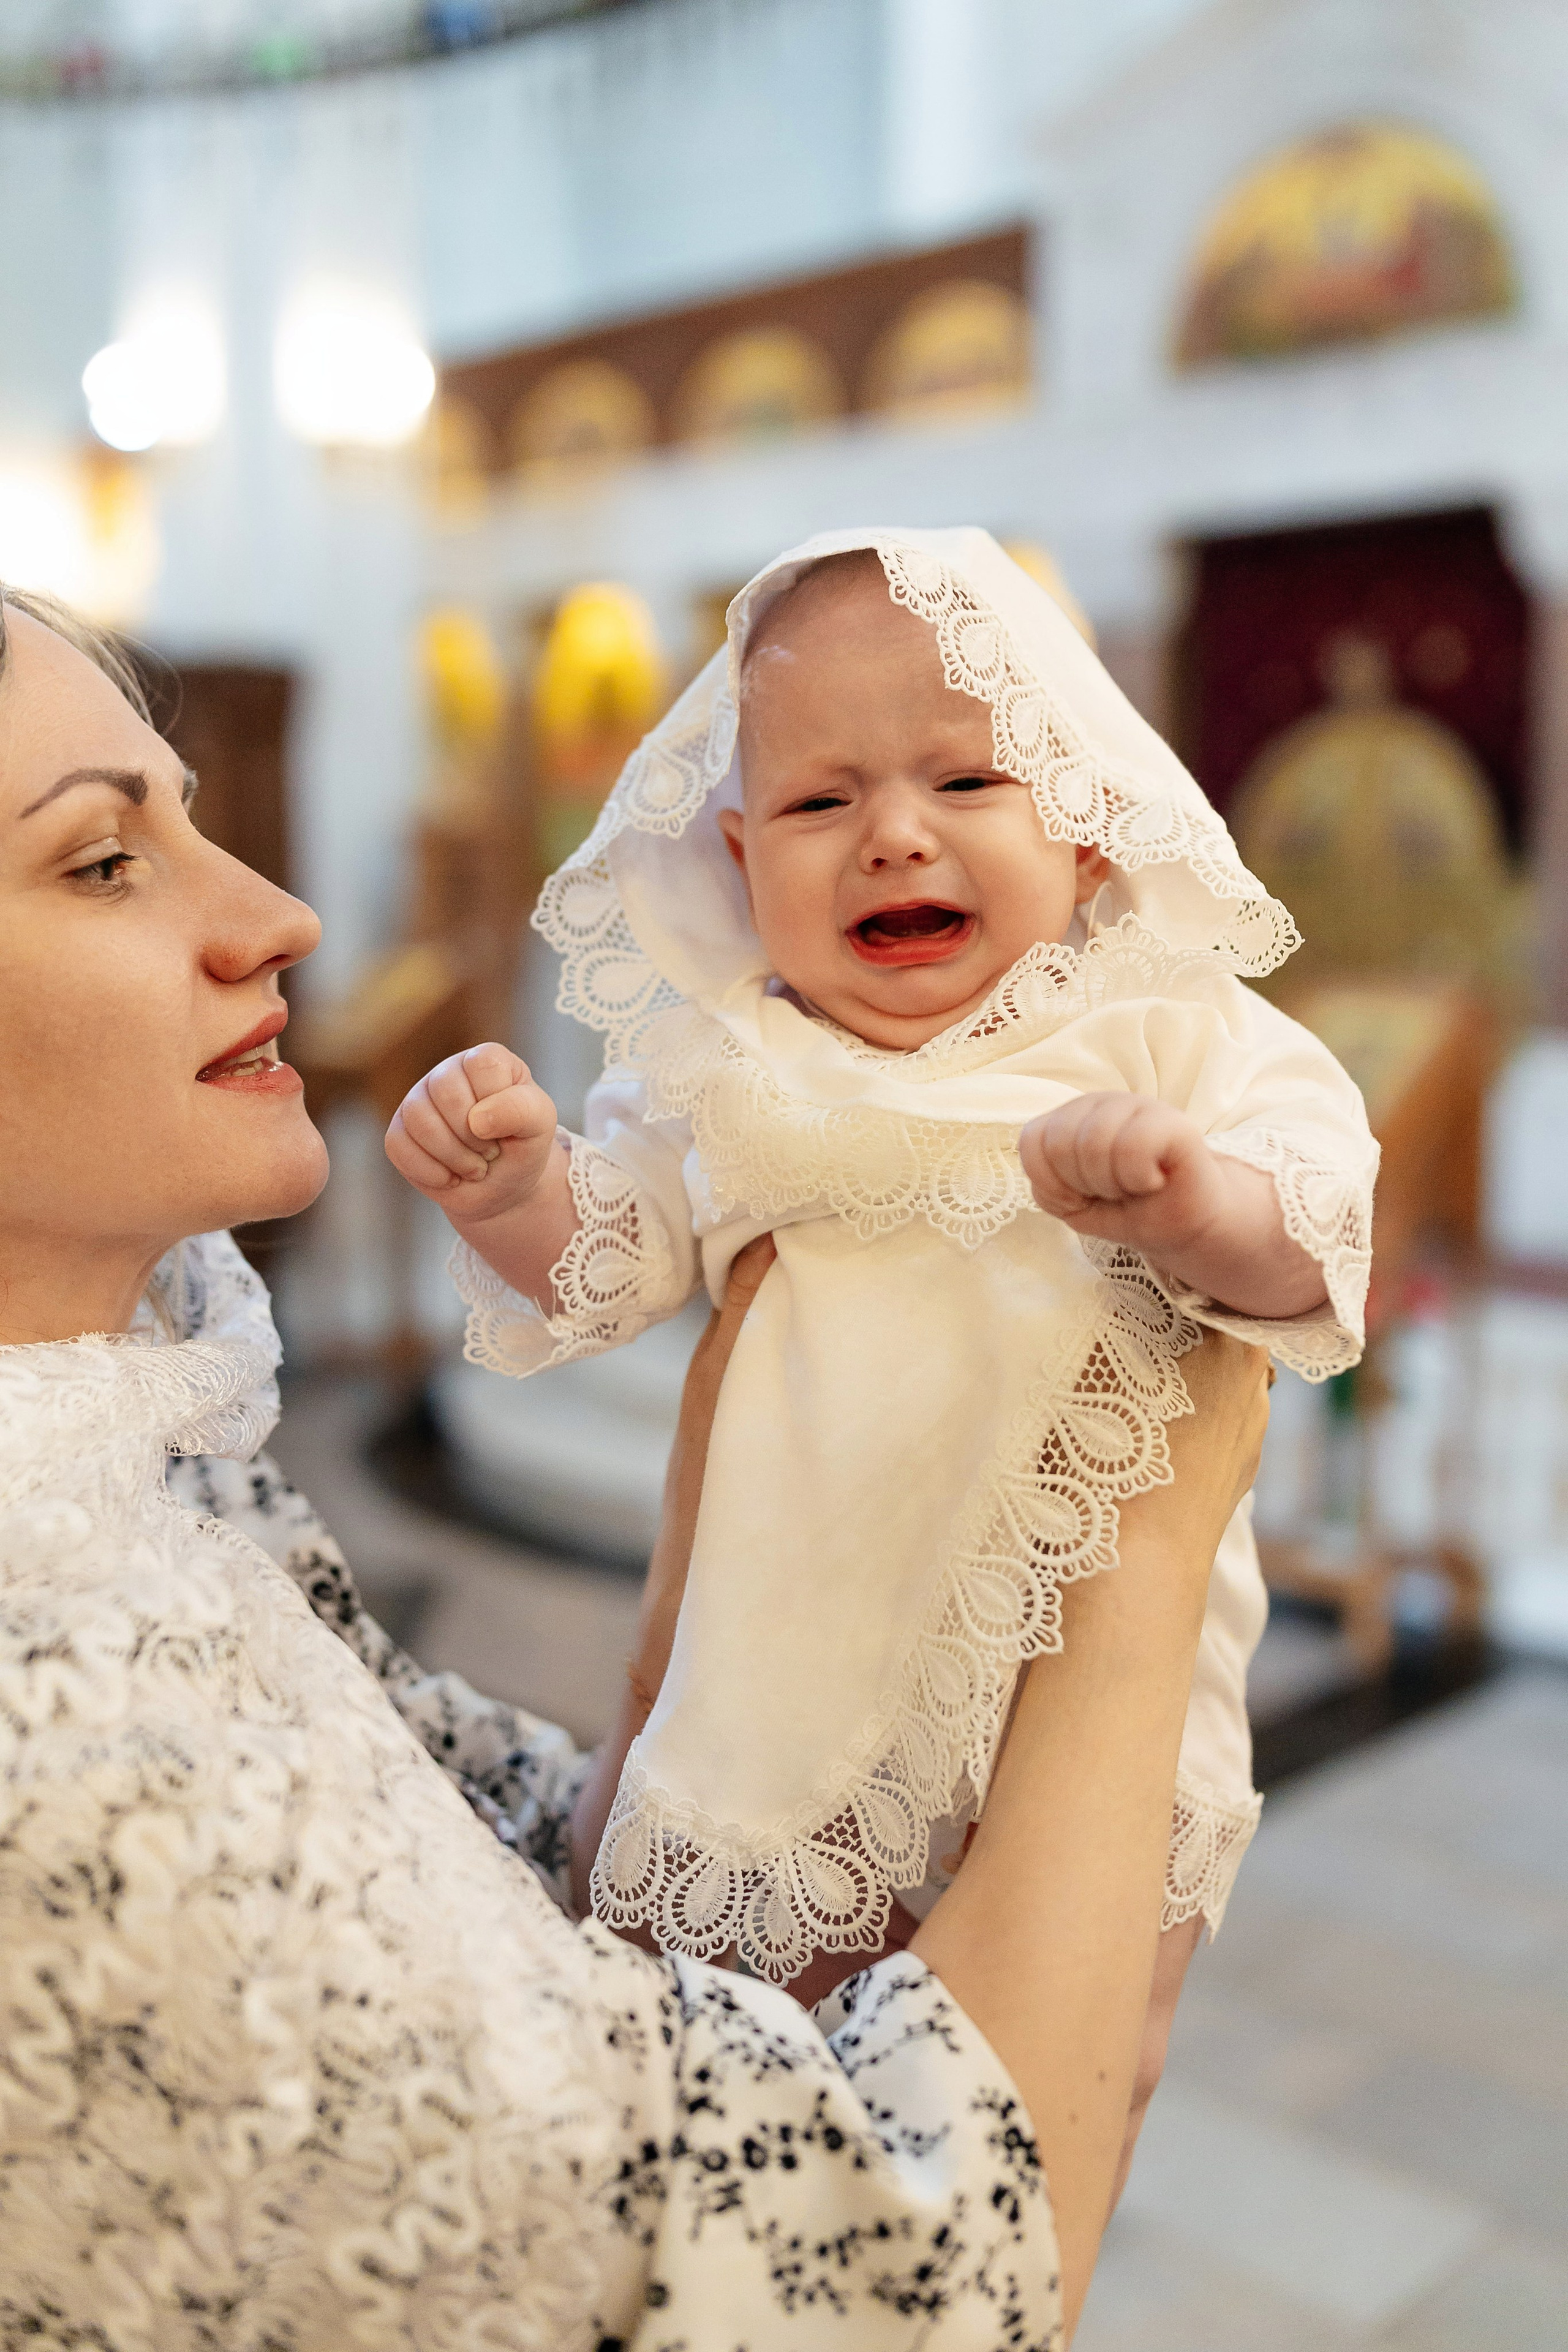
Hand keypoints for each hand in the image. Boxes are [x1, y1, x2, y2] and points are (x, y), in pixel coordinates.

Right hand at [385, 1043, 558, 1227]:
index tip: (509, 1127)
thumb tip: (476, 1120)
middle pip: (445, 1091)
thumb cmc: (522, 1146)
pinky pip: (398, 1145)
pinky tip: (450, 1176)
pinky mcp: (399, 1131)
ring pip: (418, 1118)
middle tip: (491, 1153)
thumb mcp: (540, 1125)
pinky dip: (431, 1172)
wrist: (503, 1187)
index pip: (482, 1065)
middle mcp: (447, 1072)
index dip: (497, 1104)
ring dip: (453, 1156)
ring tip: (474, 1168)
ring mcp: (418, 1100)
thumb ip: (522, 1109)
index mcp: (485, 1060)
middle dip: (473, 1136)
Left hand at [1020, 1092, 1228, 1264]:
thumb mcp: (1070, 1204)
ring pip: (1094, 1144)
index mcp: (1072, 1116)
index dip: (1050, 1183)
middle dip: (1083, 1184)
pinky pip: (1133, 1145)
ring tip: (1134, 1186)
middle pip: (1060, 1143)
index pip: (1032, 1140)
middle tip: (1113, 1191)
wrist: (1181, 1227)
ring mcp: (1139, 1105)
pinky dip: (1138, 1178)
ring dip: (1112, 1184)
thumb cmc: (1126, 1209)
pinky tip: (1152, 1181)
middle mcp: (1102, 1102)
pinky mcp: (1174, 1122)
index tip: (1079, 1197)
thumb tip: (1055, 1177)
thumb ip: (1046, 1185)